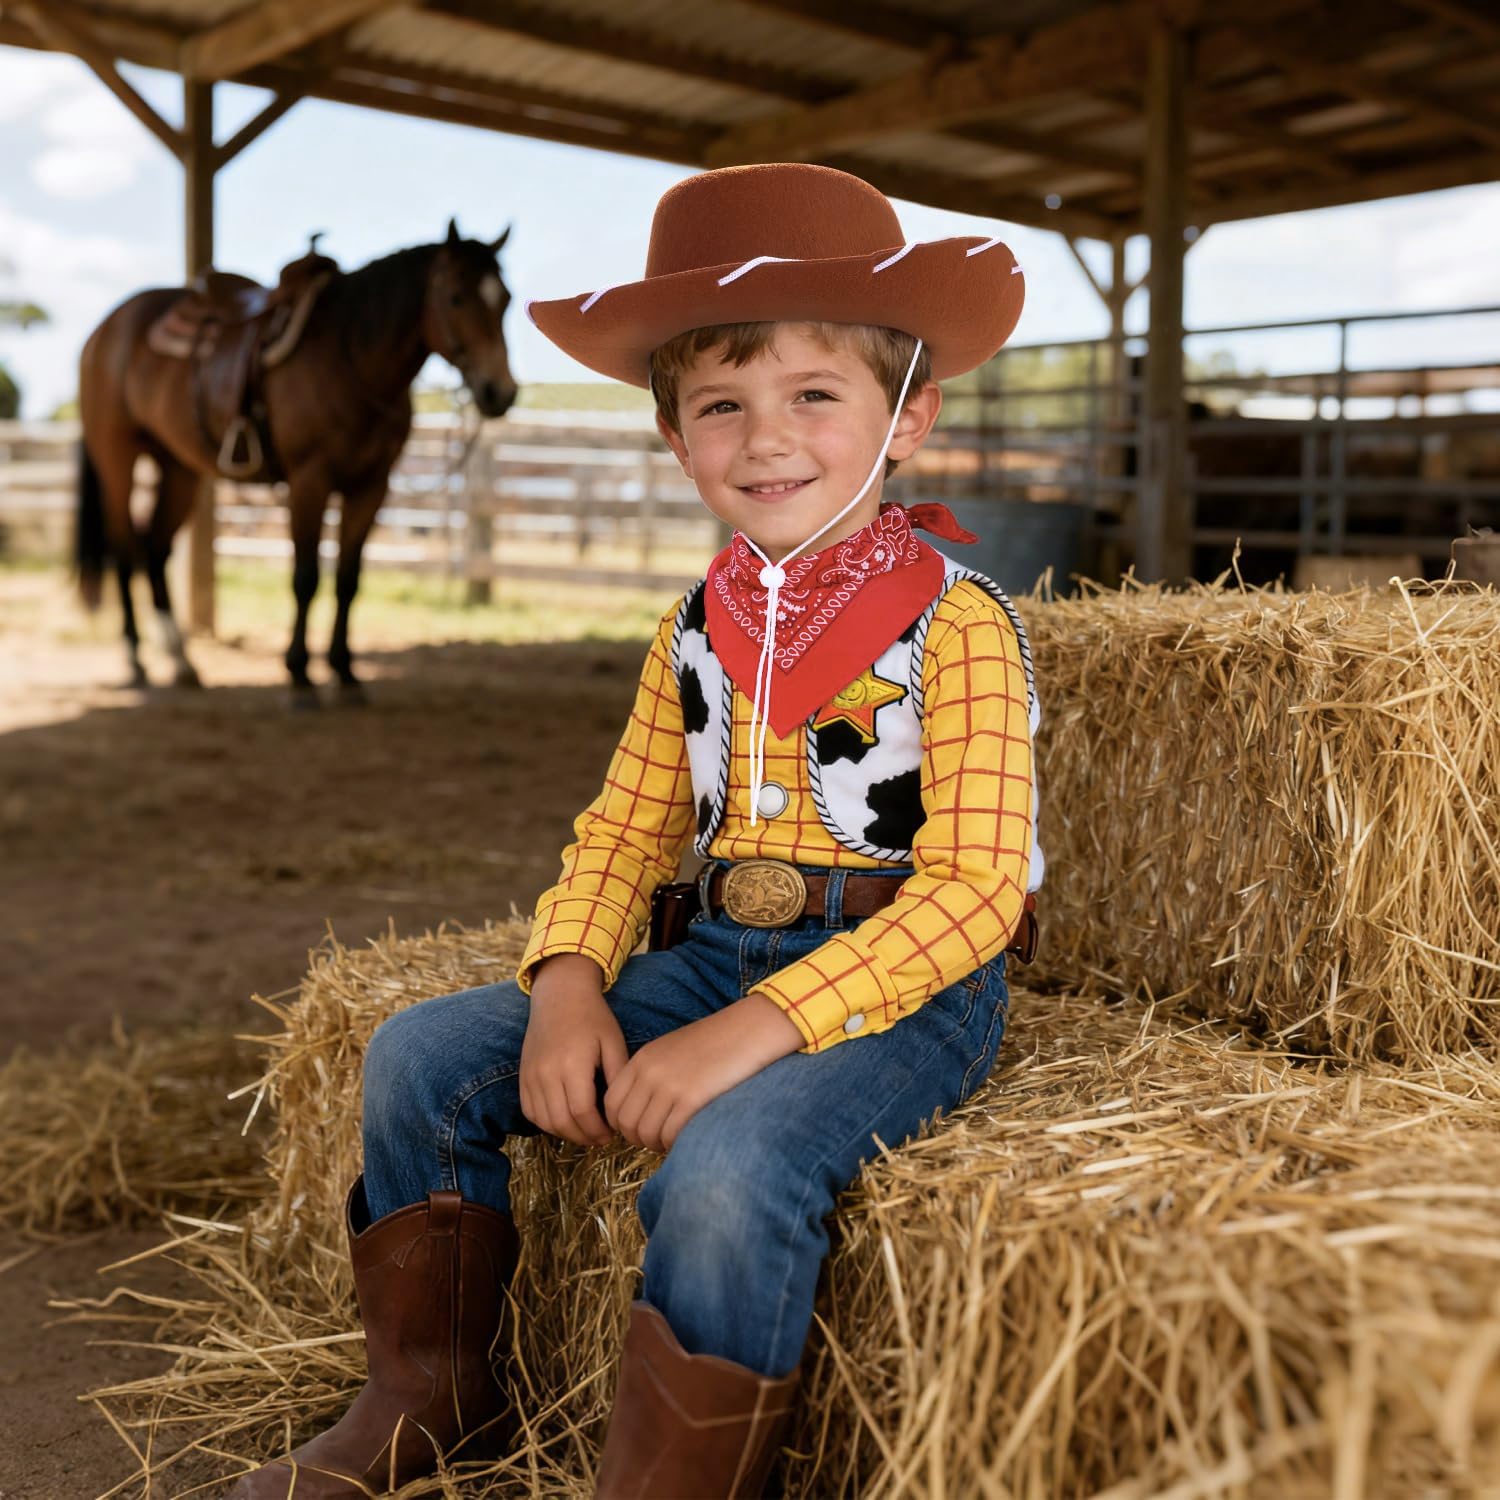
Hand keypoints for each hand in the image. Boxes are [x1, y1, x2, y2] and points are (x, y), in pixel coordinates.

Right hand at [520, 955, 627, 1145]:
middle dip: (584, 1137)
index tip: (612, 1134)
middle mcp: (547, 1073)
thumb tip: (621, 1109)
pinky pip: (530, 1111)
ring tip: (585, 1132)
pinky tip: (565, 1121)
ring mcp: (531, 1075)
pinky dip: (546, 1123)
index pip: (583, 1112)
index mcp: (572, 1064)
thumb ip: (617, 1076)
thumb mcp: (613, 1042)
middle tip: (601, 1139)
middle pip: (563, 1122)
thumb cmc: (592, 1017)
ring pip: (545, 1121)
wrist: (560, 995)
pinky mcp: (522, 1076)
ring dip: (566, 1133)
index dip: (598, 1130)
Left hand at [604, 993, 803, 1153]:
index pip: (611, 1103)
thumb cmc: (717, 1042)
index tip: (638, 1128)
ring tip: (673, 1140)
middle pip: (625, 1123)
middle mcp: (650, 1072)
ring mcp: (669, 1086)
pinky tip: (686, 1137)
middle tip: (657, 1139)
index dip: (620, 1123)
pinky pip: (669, 1135)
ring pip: (645, 1133)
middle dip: (638, 1138)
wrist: (750, 1030)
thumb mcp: (673, 1050)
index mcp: (642, 1059)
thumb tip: (642, 1110)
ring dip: (657, 1144)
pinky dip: (674, 1144)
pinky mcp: (691, 1099)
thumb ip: (652, 1074)